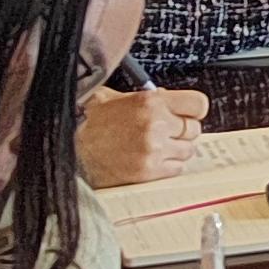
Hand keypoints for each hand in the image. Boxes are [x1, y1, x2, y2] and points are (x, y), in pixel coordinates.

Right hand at [76, 85, 209, 185]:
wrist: (69, 151)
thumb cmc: (87, 124)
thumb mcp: (112, 97)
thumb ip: (144, 96)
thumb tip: (164, 97)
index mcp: (149, 101)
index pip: (198, 104)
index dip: (193, 111)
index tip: (186, 115)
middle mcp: (156, 124)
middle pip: (194, 130)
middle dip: (182, 131)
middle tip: (167, 133)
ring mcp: (154, 150)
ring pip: (187, 151)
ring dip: (176, 150)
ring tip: (156, 148)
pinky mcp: (149, 172)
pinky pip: (176, 169)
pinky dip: (168, 166)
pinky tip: (151, 160)